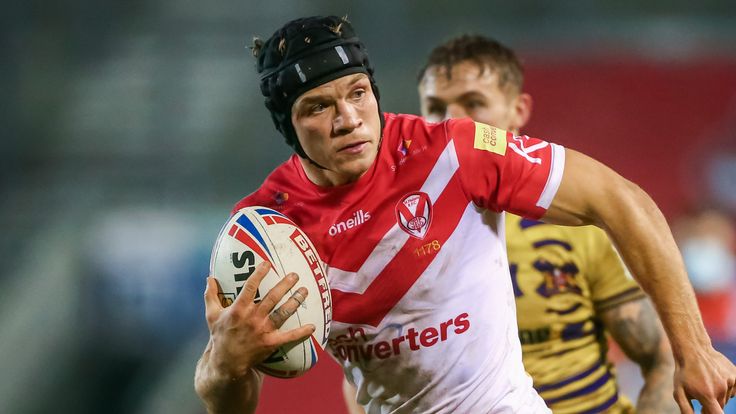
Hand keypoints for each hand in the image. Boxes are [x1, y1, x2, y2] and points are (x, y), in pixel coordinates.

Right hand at [203, 262, 314, 379]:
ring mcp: (263, 330)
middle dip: (285, 285)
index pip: (249, 287)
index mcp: (238, 309)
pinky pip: (288, 337)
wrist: (227, 362)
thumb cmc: (220, 336)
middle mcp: (252, 318)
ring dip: (295, 301)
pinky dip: (301, 332)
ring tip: (304, 291)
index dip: (259, 274)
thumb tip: (209, 278)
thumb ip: (211, 296)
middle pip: (272, 297)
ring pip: (282, 313)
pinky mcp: (271, 343)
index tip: (268, 263)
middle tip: (295, 275)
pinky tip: (313, 326)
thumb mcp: (211, 315)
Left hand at [673, 347, 735, 413]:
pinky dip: (726, 387)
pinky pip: (733, 389)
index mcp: (707, 395)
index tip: (705, 411)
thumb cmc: (684, 372)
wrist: (693, 349)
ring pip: (726, 397)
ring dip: (718, 395)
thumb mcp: (679, 392)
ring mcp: (730, 381)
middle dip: (711, 405)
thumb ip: (686, 410)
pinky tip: (715, 379)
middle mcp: (721, 389)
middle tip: (700, 395)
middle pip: (720, 407)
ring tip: (706, 383)